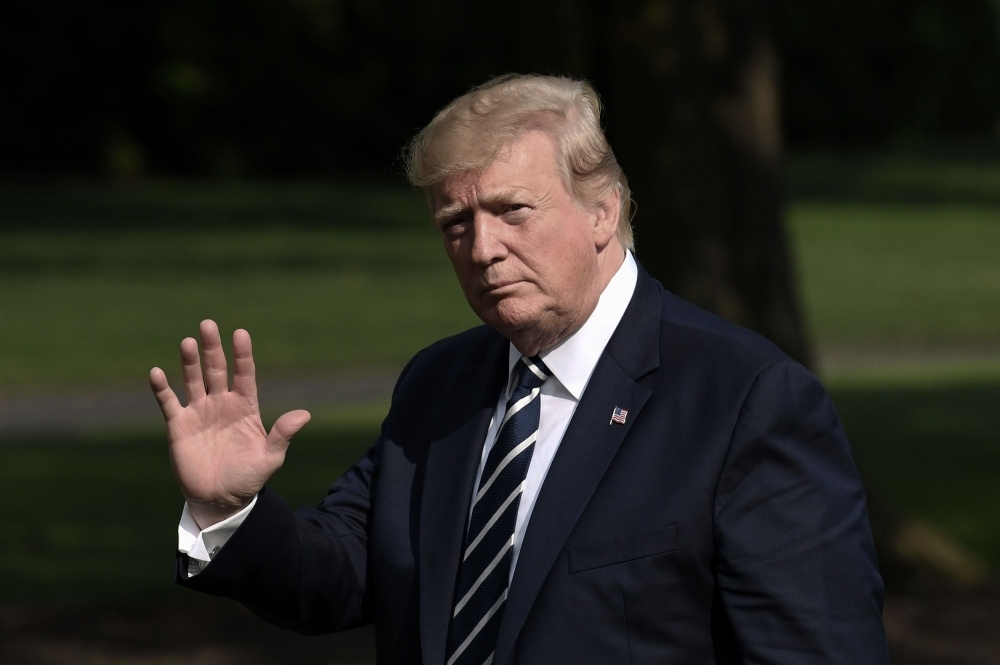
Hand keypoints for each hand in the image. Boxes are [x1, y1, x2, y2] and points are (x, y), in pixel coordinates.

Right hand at [149, 320, 310, 529]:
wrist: (220, 499)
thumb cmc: (248, 478)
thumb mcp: (270, 458)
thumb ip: (283, 435)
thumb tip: (305, 415)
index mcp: (245, 406)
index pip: (244, 374)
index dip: (242, 354)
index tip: (241, 333)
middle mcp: (221, 403)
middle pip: (217, 369)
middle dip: (213, 348)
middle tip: (208, 324)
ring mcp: (199, 412)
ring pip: (193, 380)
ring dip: (189, 362)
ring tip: (188, 342)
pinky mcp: (179, 425)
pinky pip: (169, 402)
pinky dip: (162, 388)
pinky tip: (157, 372)